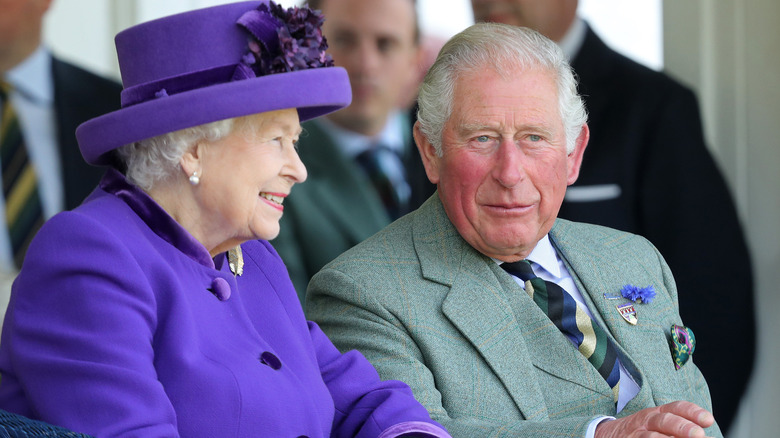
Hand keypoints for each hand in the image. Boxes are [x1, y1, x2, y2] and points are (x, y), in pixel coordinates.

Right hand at [595, 401, 714, 437]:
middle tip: (699, 435)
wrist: (607, 435)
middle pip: (664, 420)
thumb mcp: (657, 425)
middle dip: (682, 426)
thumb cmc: (640, 432)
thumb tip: (706, 437)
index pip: (676, 408)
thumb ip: (678, 428)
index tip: (708, 420)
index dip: (692, 412)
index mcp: (657, 414)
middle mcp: (646, 422)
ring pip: (651, 437)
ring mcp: (635, 435)